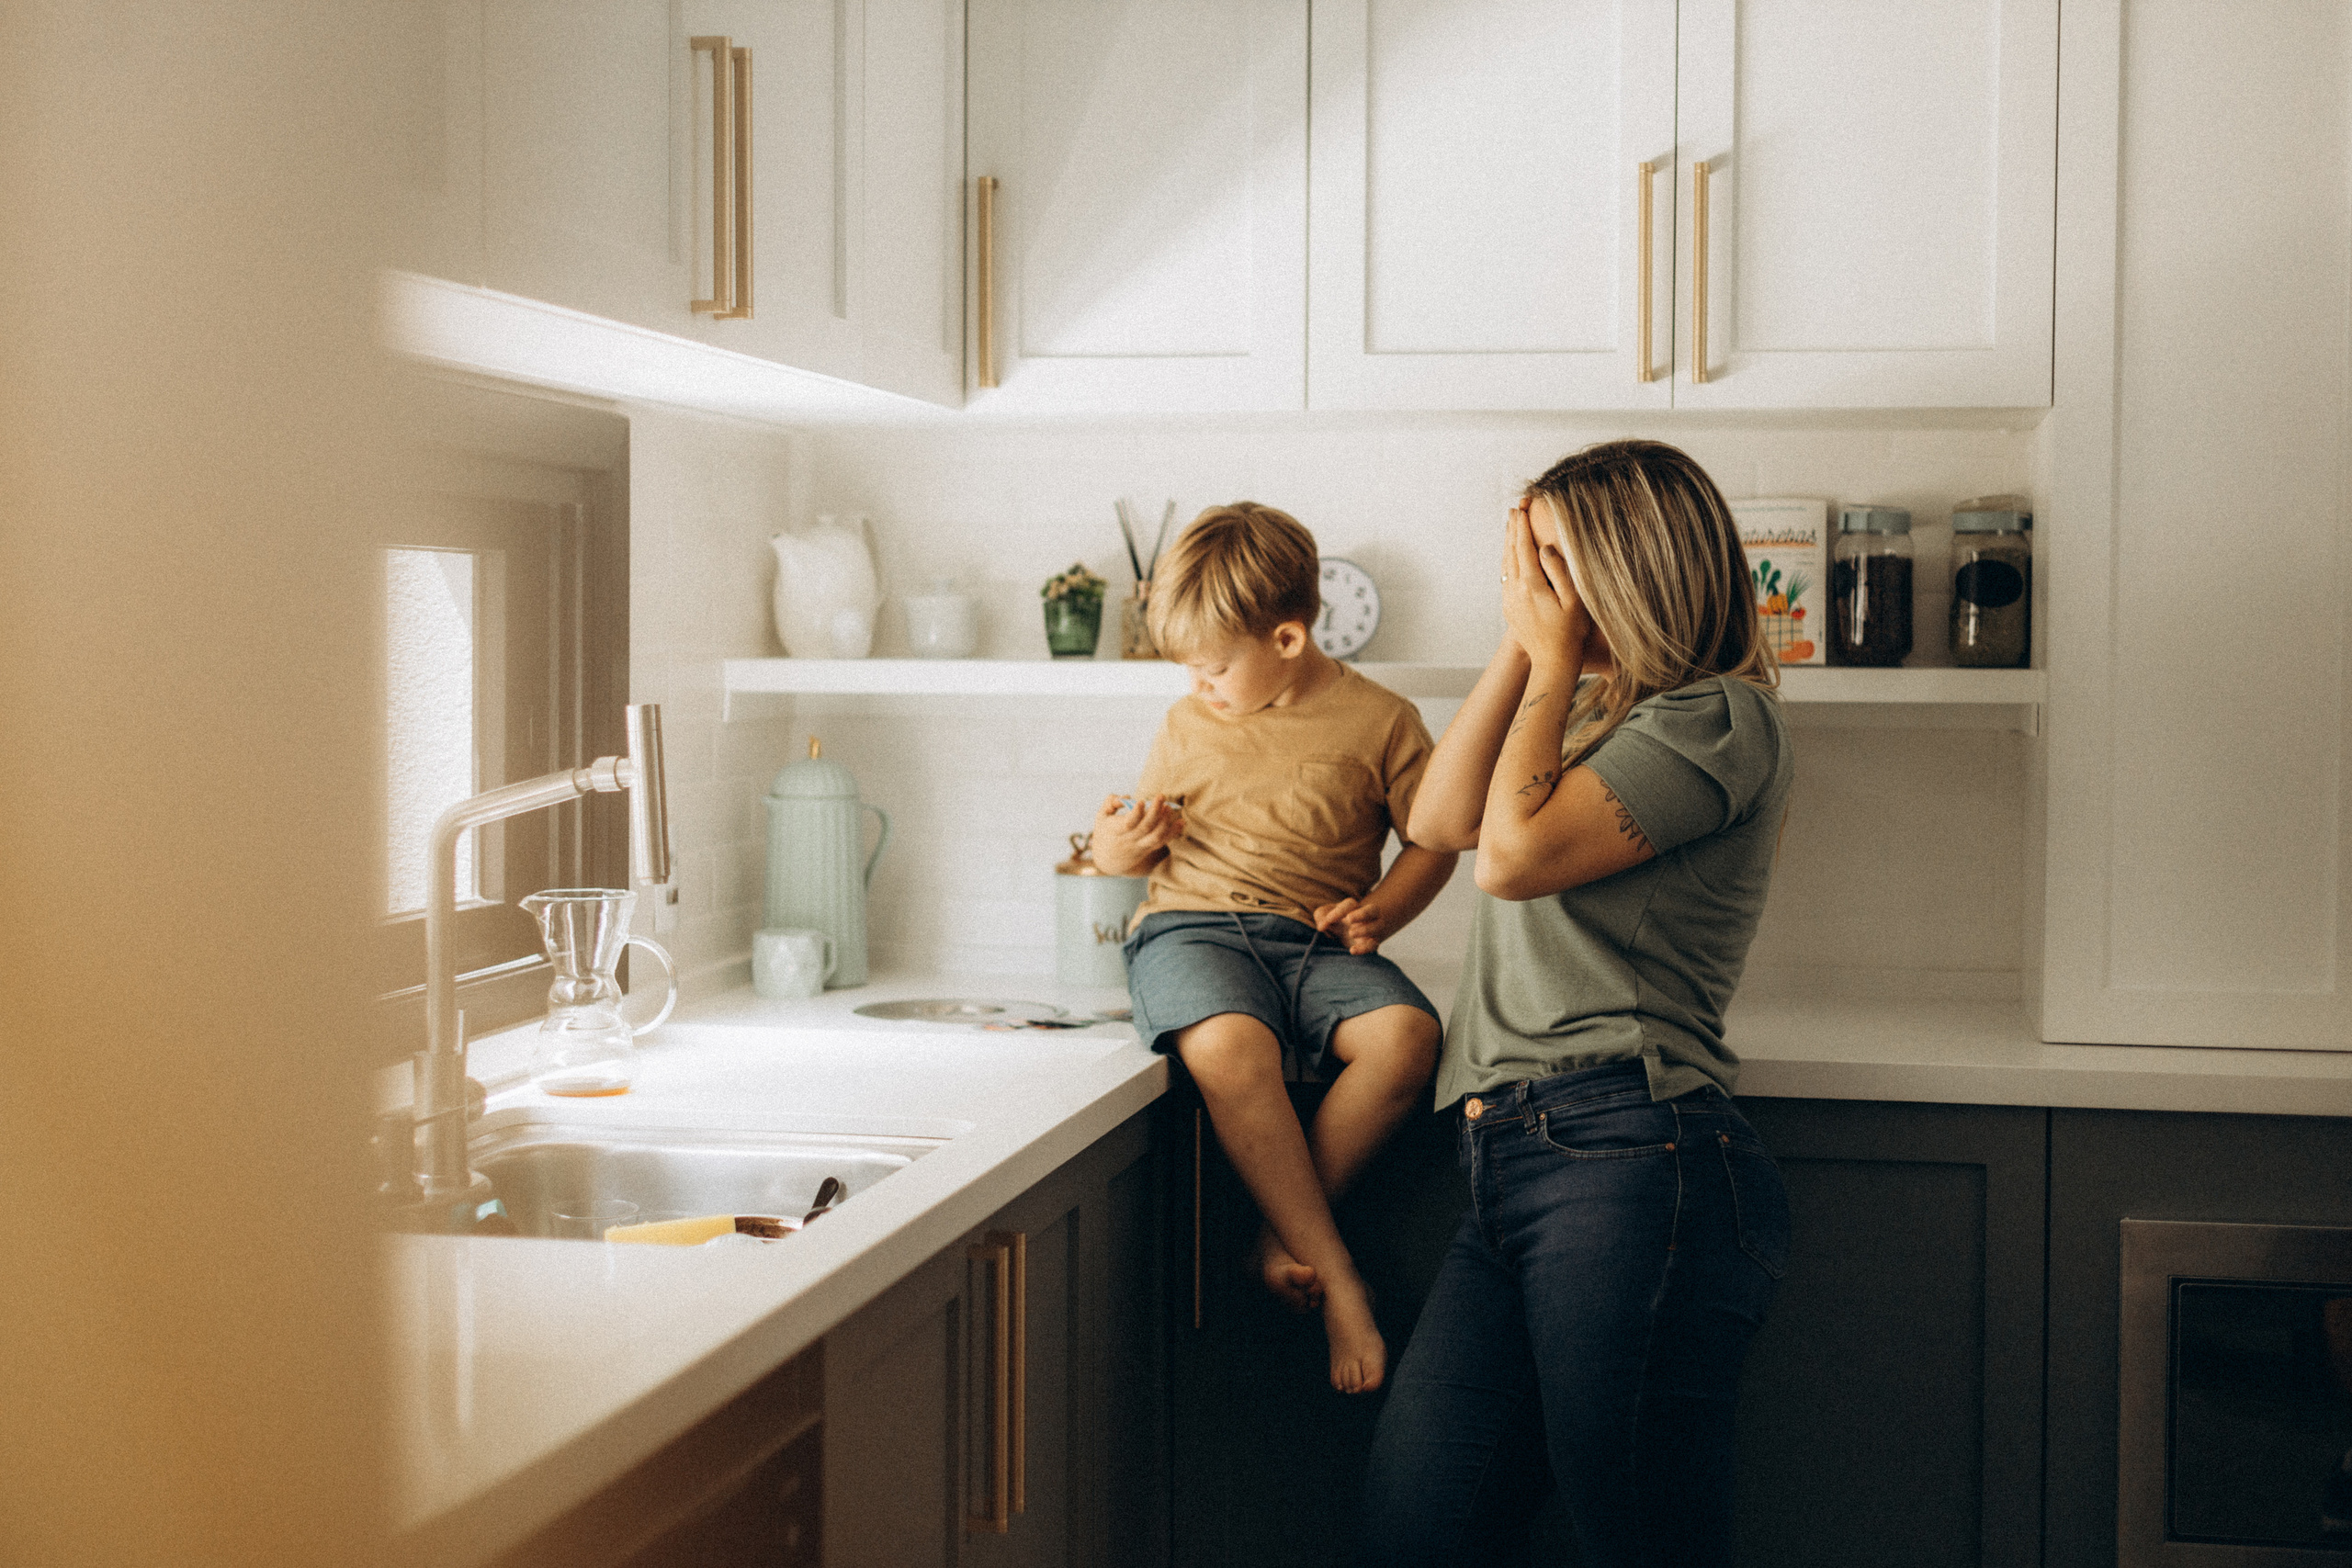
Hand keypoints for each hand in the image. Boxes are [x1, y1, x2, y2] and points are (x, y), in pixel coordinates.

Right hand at [1090, 792, 1183, 875]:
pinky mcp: (1149, 848)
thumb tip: (1127, 797)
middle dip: (1155, 811)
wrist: (1108, 860)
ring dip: (1165, 822)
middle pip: (1145, 828)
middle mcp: (1130, 840)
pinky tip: (1181, 822)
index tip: (1141, 801)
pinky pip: (1163, 842)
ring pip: (1156, 836)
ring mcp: (1141, 846)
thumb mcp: (1100, 816)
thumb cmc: (1105, 832)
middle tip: (1161, 796)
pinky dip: (1173, 832)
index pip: (1128, 824)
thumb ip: (1111, 802)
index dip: (1135, 813)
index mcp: (1116, 830)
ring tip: (1168, 807)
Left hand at [1310, 896, 1392, 955]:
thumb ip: (1321, 916)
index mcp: (1353, 907)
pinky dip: (1365, 948)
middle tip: (1349, 919)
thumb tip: (1321, 926)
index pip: (1350, 904)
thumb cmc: (1336, 921)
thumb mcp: (1325, 915)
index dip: (1339, 911)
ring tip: (1351, 933)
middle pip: (1373, 909)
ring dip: (1366, 930)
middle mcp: (1367, 916)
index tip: (1328, 920)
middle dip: (1362, 913)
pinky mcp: (1372, 943)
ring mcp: (1372, 929)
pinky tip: (1352, 950)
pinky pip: (1374, 945)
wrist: (1349, 934)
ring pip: (1378, 926)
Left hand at [1499, 501, 1594, 672]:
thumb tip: (1544, 549)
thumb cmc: (1570, 633)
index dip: (1522, 527)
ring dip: (1507, 543)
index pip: (1524, 548)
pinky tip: (1511, 555)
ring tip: (1510, 525)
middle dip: (1512, 529)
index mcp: (1532, 586)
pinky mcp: (1509, 608)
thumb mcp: (1573, 601)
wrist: (1552, 662)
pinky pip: (1505, 577)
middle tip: (1514, 509)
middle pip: (1511, 553)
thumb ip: (1559, 572)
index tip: (1521, 508)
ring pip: (1505, 564)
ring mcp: (1509, 600)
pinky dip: (1507, 560)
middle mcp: (1515, 591)